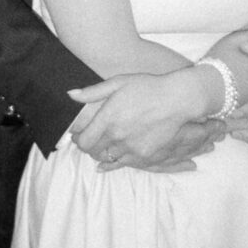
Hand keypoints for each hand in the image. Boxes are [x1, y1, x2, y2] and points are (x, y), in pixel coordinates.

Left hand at [68, 70, 225, 170]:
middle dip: (89, 147)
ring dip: (103, 153)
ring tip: (104, 144)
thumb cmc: (147, 87)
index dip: (79, 140)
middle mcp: (118, 136)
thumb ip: (92, 92)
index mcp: (108, 118)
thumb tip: (70, 94)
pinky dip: (116, 161)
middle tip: (90, 140)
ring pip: (108, 159)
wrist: (177, 100)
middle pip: (94, 152)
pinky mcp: (145, 156)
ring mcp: (132, 148)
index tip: (80, 135)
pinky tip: (113, 157)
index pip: (84, 141)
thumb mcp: (118, 83)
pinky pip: (124, 164)